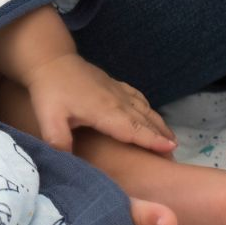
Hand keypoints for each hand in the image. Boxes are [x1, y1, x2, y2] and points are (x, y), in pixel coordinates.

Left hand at [16, 54, 176, 155]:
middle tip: (176, 154)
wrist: (50, 59)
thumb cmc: (49, 90)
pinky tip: (151, 113)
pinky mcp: (112, 83)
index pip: (133, 129)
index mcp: (104, 111)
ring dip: (158, 123)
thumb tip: (69, 165)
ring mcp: (116, 90)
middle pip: (144, 120)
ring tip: (171, 138)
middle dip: (161, 136)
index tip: (171, 149)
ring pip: (144, 108)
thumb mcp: (49, 119)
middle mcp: (116, 100)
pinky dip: (148, 107)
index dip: (152, 140)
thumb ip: (59, 142)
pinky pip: (136, 96)